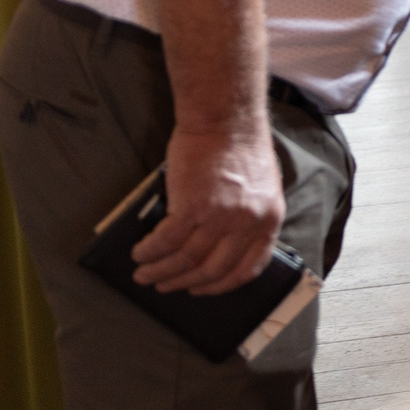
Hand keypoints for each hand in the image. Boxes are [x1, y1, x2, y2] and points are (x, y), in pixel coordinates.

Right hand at [130, 124, 286, 295]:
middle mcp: (247, 224)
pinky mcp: (192, 207)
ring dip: (161, 271)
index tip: (202, 289)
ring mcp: (220, 217)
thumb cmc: (240, 148)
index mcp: (269, 221)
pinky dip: (150, 251)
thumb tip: (221, 245)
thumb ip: (247, 219)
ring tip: (145, 274)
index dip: (221, 285)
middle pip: (212, 269)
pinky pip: (166, 241)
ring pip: (185, 259)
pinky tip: (140, 253)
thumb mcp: (260, 189)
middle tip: (165, 287)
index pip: (248, 268)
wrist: (225, 120)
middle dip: (184, 283)